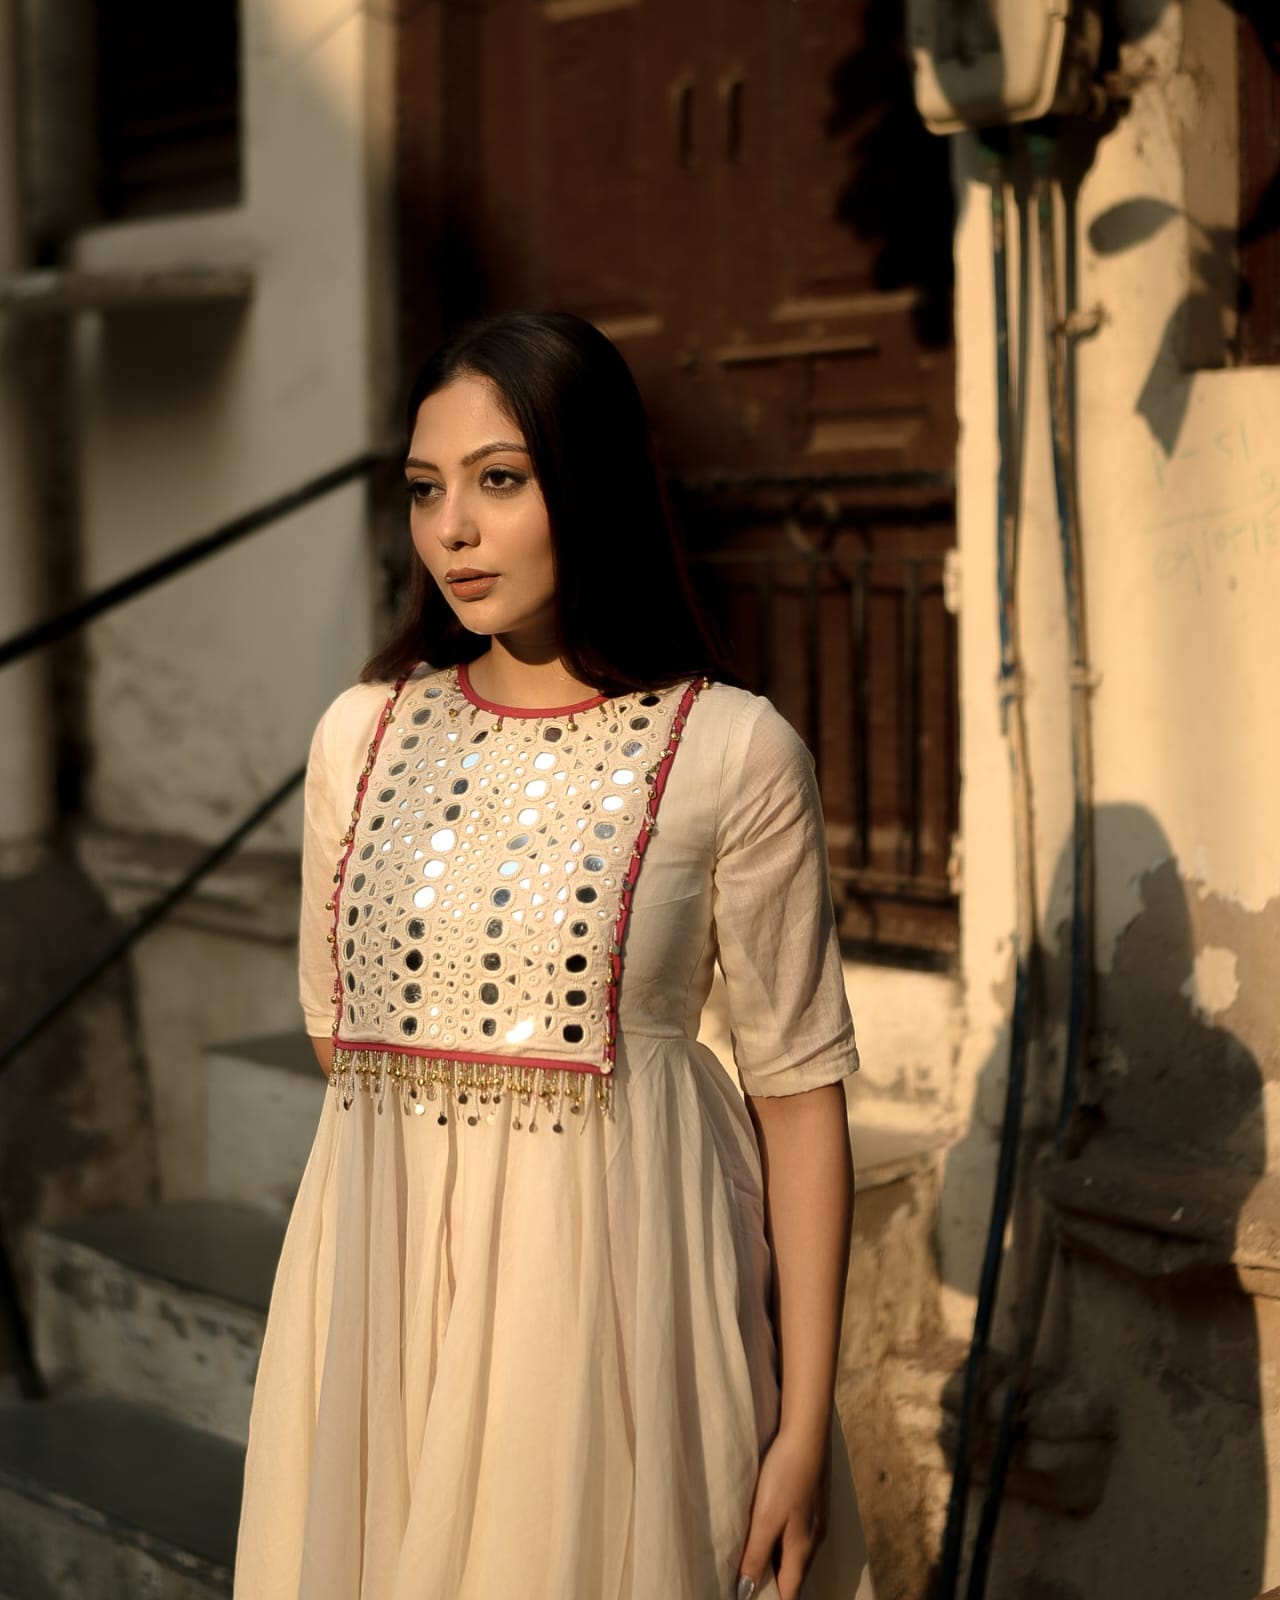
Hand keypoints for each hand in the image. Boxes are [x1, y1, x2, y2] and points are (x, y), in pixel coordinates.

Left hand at [737, 1424, 830, 1599]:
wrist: (808, 1432)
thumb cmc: (785, 1475)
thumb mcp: (765, 1518)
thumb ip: (756, 1555)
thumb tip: (746, 1591)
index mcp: (802, 1549)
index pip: (791, 1592)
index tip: (755, 1596)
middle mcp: (814, 1539)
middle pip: (795, 1574)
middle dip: (776, 1583)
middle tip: (751, 1581)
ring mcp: (817, 1519)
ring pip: (796, 1553)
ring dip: (778, 1561)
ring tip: (756, 1559)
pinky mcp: (813, 1501)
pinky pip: (798, 1533)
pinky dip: (783, 1540)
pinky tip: (770, 1527)